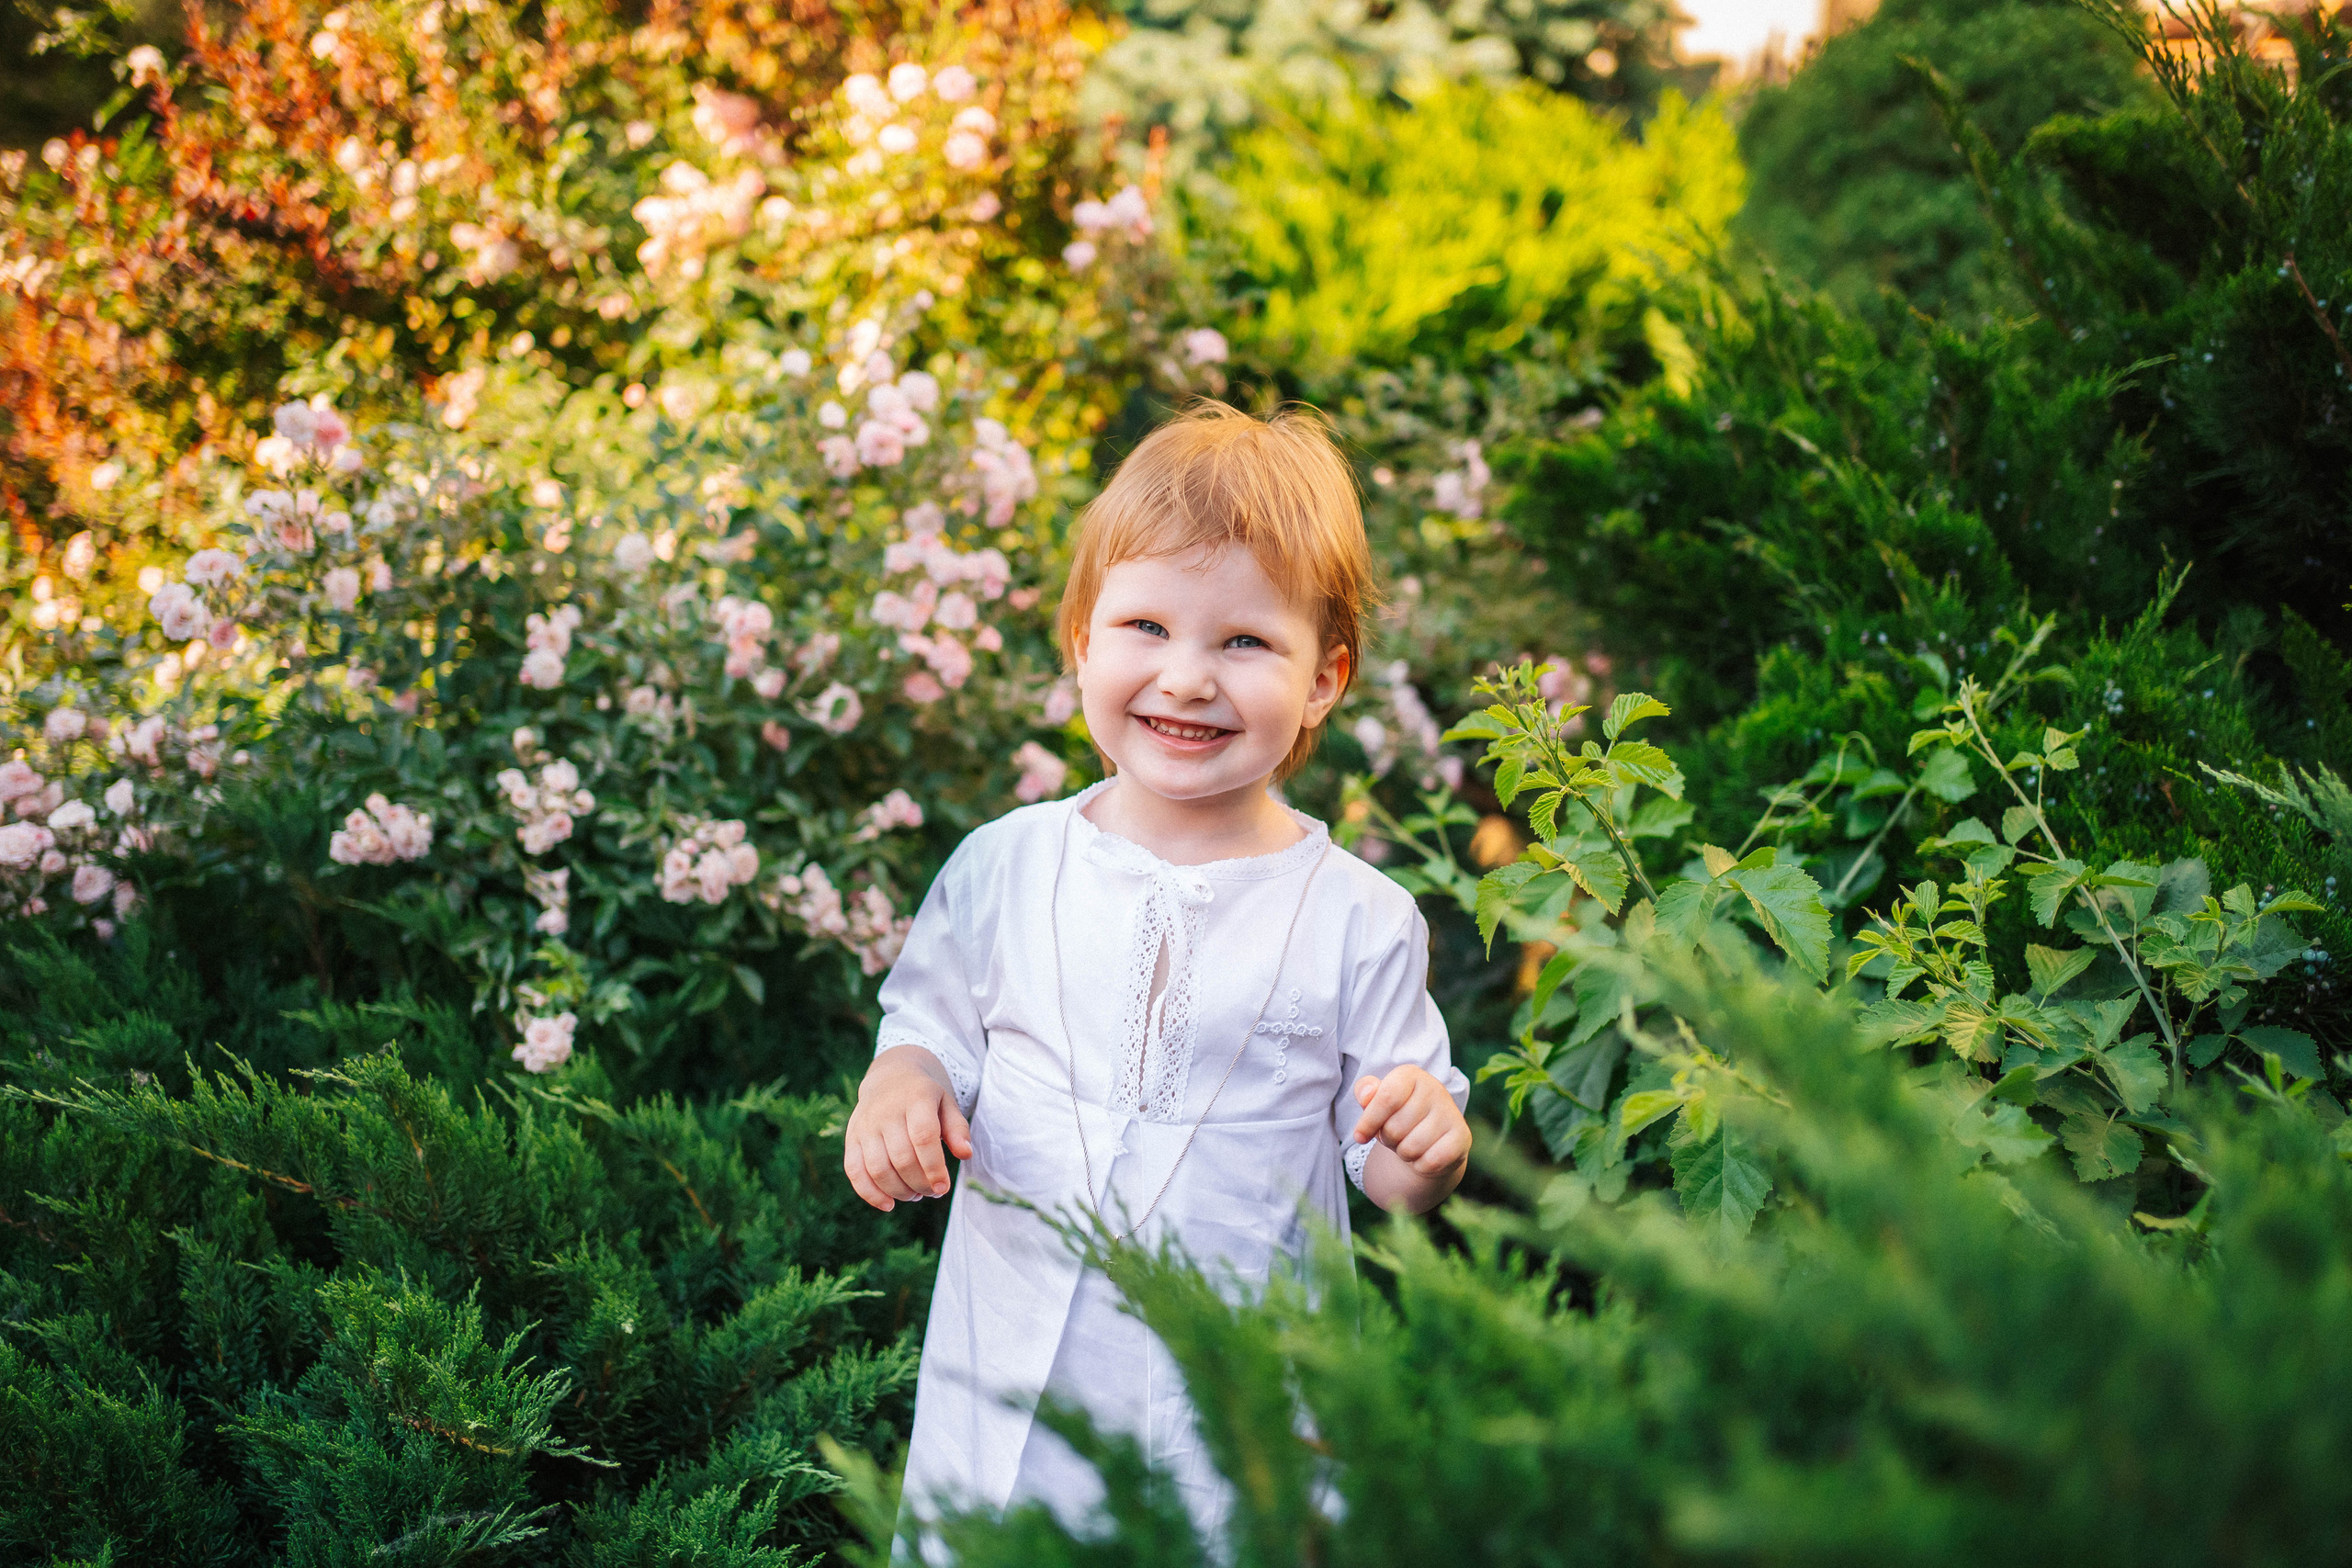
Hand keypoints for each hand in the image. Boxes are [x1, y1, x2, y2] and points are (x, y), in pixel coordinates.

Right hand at [844, 1045, 971, 1212]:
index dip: (934, 1167)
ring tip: (915, 1195)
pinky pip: (854, 1171)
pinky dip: (869, 1193)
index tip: (943, 1188)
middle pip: (902, 1158)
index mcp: (915, 1098)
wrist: (890, 1077)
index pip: (923, 1137)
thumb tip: (965, 1154)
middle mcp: (886, 1111)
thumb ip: (957, 1129)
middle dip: (920, 1184)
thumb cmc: (924, 1097)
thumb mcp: (947, 1104)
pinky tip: (888, 1204)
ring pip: (878, 1169)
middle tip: (933, 1192)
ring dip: (899, 1191)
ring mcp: (865, 1125)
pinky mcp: (852, 1138)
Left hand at [1351, 1064, 1469, 1178]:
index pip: (1386, 1097)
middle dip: (1387, 1139)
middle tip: (1395, 1136)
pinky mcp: (1462, 1137)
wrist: (1433, 1138)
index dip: (1368, 1121)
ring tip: (1408, 1144)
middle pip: (1394, 1128)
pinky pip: (1430, 1162)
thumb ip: (1366, 1093)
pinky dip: (1420, 1165)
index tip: (1359, 1136)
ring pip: (1411, 1147)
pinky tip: (1424, 1156)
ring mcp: (1451, 1113)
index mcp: (1411, 1075)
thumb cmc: (1399, 1116)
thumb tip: (1366, 1094)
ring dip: (1403, 1153)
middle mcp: (1434, 1089)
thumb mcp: (1379, 1102)